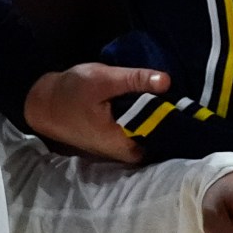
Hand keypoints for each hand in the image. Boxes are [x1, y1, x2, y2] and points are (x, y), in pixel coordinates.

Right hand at [26, 64, 167, 163]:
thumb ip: (134, 80)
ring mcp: (123, 149)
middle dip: (168, 113)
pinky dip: (146, 117)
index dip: (177, 115)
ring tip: (167, 94)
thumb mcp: (103, 80)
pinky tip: (150, 101)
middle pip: (160, 134)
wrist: (43, 104)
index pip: (164, 134)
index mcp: (125, 143)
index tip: (188, 99)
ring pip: (151, 132)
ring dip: (157, 114)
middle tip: (180, 93)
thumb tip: (167, 81)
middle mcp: (127, 153)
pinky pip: (142, 130)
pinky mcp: (119, 141)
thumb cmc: (70, 93)